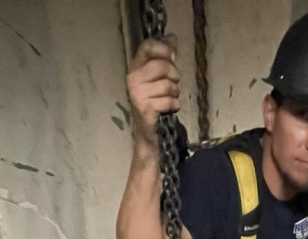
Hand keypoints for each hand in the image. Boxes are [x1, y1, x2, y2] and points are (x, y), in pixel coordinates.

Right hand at [126, 35, 179, 149]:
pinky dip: (173, 104)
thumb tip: (172, 37)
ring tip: (171, 98)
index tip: (172, 57)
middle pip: (162, 65)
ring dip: (175, 92)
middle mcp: (133, 78)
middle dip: (174, 75)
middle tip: (173, 85)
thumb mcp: (161, 76)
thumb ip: (166, 56)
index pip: (148, 46)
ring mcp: (137, 94)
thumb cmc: (156, 101)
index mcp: (136, 66)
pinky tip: (170, 108)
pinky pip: (168, 100)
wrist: (149, 131)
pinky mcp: (145, 108)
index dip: (164, 49)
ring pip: (167, 84)